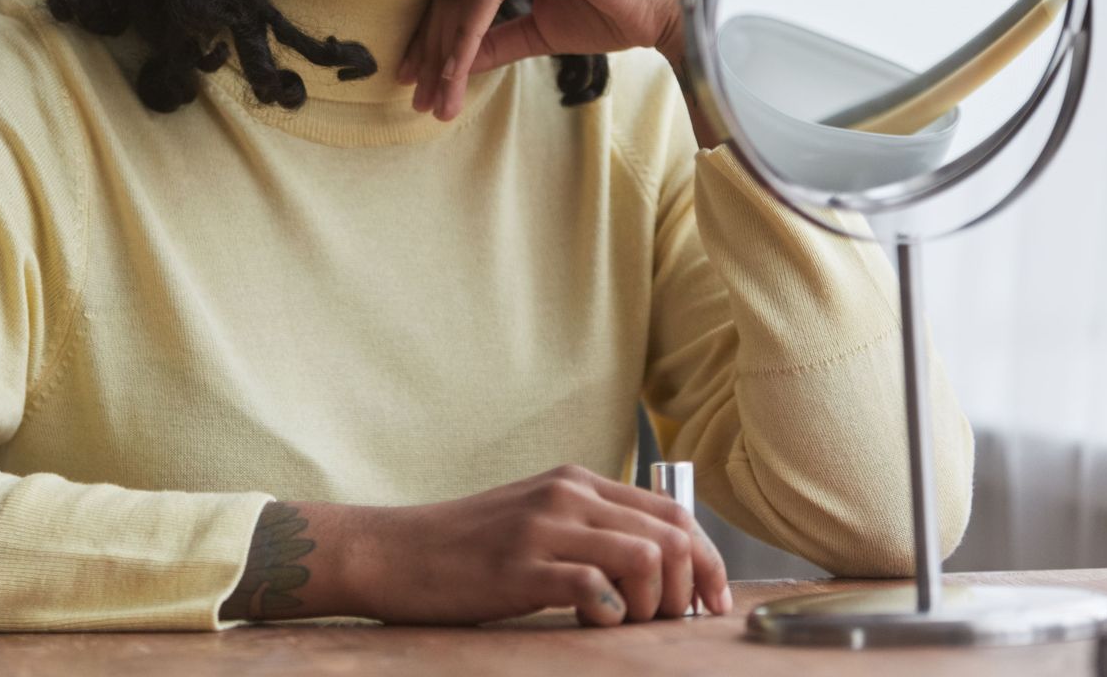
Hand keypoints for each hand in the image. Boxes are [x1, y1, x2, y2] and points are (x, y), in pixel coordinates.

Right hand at [356, 464, 730, 625]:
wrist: (394, 551)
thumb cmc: (465, 547)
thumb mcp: (535, 520)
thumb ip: (588, 529)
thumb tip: (658, 567)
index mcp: (575, 482)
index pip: (672, 512)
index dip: (709, 560)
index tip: (712, 601)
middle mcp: (566, 495)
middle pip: (671, 534)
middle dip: (692, 586)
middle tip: (675, 622)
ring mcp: (543, 528)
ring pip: (645, 556)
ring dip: (656, 603)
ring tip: (632, 624)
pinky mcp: (520, 566)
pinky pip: (596, 586)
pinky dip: (612, 612)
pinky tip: (594, 622)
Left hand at [396, 0, 695, 119]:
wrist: (666, 9)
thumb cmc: (610, 13)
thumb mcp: (538, 34)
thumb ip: (494, 42)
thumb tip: (450, 64)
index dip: (430, 39)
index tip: (414, 83)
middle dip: (430, 52)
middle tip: (417, 98)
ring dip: (445, 53)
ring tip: (438, 98)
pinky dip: (467, 37)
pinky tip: (456, 72)